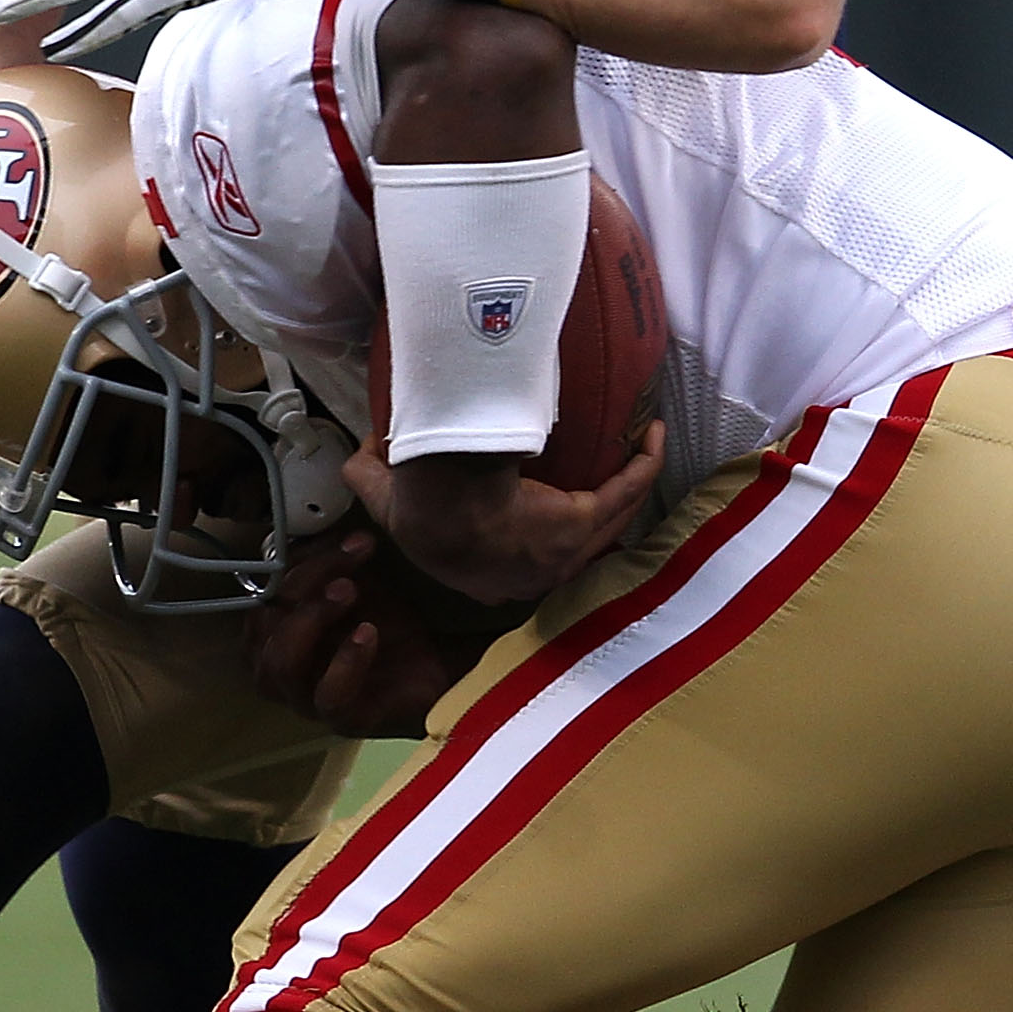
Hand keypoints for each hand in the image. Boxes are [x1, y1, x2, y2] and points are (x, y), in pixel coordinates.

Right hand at [243, 526, 485, 737]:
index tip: (350, 541)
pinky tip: (368, 634)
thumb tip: (327, 526)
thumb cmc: (385, 627)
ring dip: (311, 620)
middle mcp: (277, 669)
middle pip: (263, 626)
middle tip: (345, 572)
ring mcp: (306, 699)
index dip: (297, 564)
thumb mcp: (353, 583)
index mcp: (272, 633)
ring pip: (279, 666)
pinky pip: (328, 698)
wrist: (437, 667)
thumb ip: (328, 562)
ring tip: (349, 593)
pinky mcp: (342, 720)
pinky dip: (346, 662)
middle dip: (301, 588)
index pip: (262, 594)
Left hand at [345, 426, 664, 607]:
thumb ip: (368, 474)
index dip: (535, 550)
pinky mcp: (583, 522)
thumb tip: (360, 447)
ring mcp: (566, 551)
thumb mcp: (380, 496)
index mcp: (487, 576)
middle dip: (596, 518)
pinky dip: (642, 464)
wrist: (447, 507)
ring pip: (610, 516)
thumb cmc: (416, 508)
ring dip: (629, 481)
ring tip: (640, 447)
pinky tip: (651, 435)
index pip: (520, 573)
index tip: (542, 517)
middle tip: (606, 484)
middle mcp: (534, 572)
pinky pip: (625, 491)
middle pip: (579, 546)